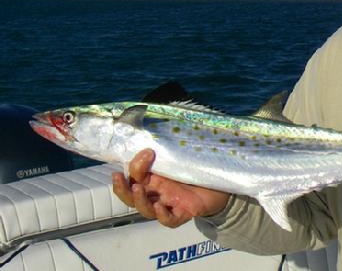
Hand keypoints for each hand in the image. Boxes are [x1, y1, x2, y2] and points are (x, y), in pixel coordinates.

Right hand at [112, 149, 230, 227]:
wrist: (221, 185)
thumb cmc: (199, 167)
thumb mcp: (183, 155)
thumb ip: (172, 145)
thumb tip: (165, 123)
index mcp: (154, 178)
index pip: (135, 175)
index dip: (134, 166)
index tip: (147, 152)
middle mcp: (158, 192)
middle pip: (131, 196)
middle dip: (121, 189)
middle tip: (118, 178)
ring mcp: (169, 203)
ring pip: (146, 209)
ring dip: (139, 200)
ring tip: (138, 189)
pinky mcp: (184, 212)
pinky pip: (170, 220)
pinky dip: (163, 215)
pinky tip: (161, 207)